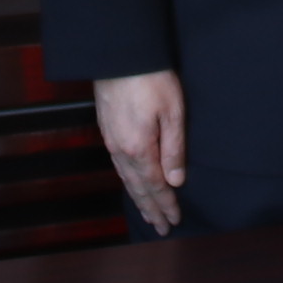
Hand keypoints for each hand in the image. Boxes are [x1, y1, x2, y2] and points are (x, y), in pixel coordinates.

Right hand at [95, 70, 186, 234]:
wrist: (118, 54)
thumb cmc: (150, 78)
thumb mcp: (172, 111)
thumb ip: (174, 148)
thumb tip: (175, 180)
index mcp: (139, 148)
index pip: (155, 186)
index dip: (166, 204)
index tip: (175, 220)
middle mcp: (121, 149)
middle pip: (138, 188)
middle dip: (151, 209)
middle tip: (161, 228)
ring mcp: (111, 140)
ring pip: (126, 179)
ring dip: (138, 199)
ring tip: (148, 214)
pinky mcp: (107, 130)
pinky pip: (118, 166)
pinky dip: (128, 182)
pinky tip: (132, 183)